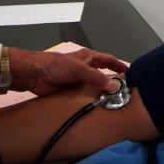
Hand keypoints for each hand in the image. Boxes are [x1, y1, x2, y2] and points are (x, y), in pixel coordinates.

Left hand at [8, 47, 128, 94]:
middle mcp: (83, 68)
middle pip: (102, 73)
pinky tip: (94, 105)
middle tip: (122, 87)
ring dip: (100, 91)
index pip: (108, 60)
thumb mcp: (79, 69)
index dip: (118, 65)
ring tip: (111, 99)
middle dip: (111, 79)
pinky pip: (83, 95)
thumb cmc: (52, 65)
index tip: (128, 72)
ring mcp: (77, 79)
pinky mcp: (70, 90)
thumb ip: (96, 77)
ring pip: (93, 85)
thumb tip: (112, 85)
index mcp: (87, 58)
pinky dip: (89, 99)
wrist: (34, 75)